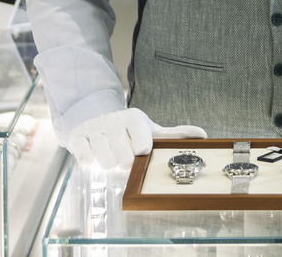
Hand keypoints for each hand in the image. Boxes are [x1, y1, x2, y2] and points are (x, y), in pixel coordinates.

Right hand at [67, 108, 205, 169]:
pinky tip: (92, 160)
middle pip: (120, 146)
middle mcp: (114, 120)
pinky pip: (83, 152)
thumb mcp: (150, 131)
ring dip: (107, 161)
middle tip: (126, 163)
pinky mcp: (78, 137)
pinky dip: (88, 159)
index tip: (142, 151)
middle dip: (124, 158)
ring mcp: (95, 129)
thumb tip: (203, 135)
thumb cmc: (128, 132)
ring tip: (110, 163)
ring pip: (102, 152)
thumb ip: (173, 135)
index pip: (138, 128)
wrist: (95, 121)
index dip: (140, 140)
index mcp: (134, 118)